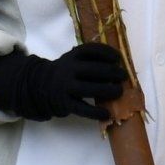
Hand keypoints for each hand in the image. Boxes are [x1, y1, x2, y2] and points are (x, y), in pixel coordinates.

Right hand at [0, 43, 127, 121]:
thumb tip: (119, 66)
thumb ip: (92, 60)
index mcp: (73, 56)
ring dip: (107, 90)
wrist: (41, 86)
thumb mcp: (75, 59)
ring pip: (89, 89)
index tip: (118, 58)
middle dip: (112, 72)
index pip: (91, 50)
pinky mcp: (64, 103)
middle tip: (124, 76)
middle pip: (94, 70)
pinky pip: (82, 109)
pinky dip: (96, 112)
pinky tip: (107, 114)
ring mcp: (66, 87)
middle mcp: (68, 69)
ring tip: (119, 92)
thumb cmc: (67, 71)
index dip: (107, 53)